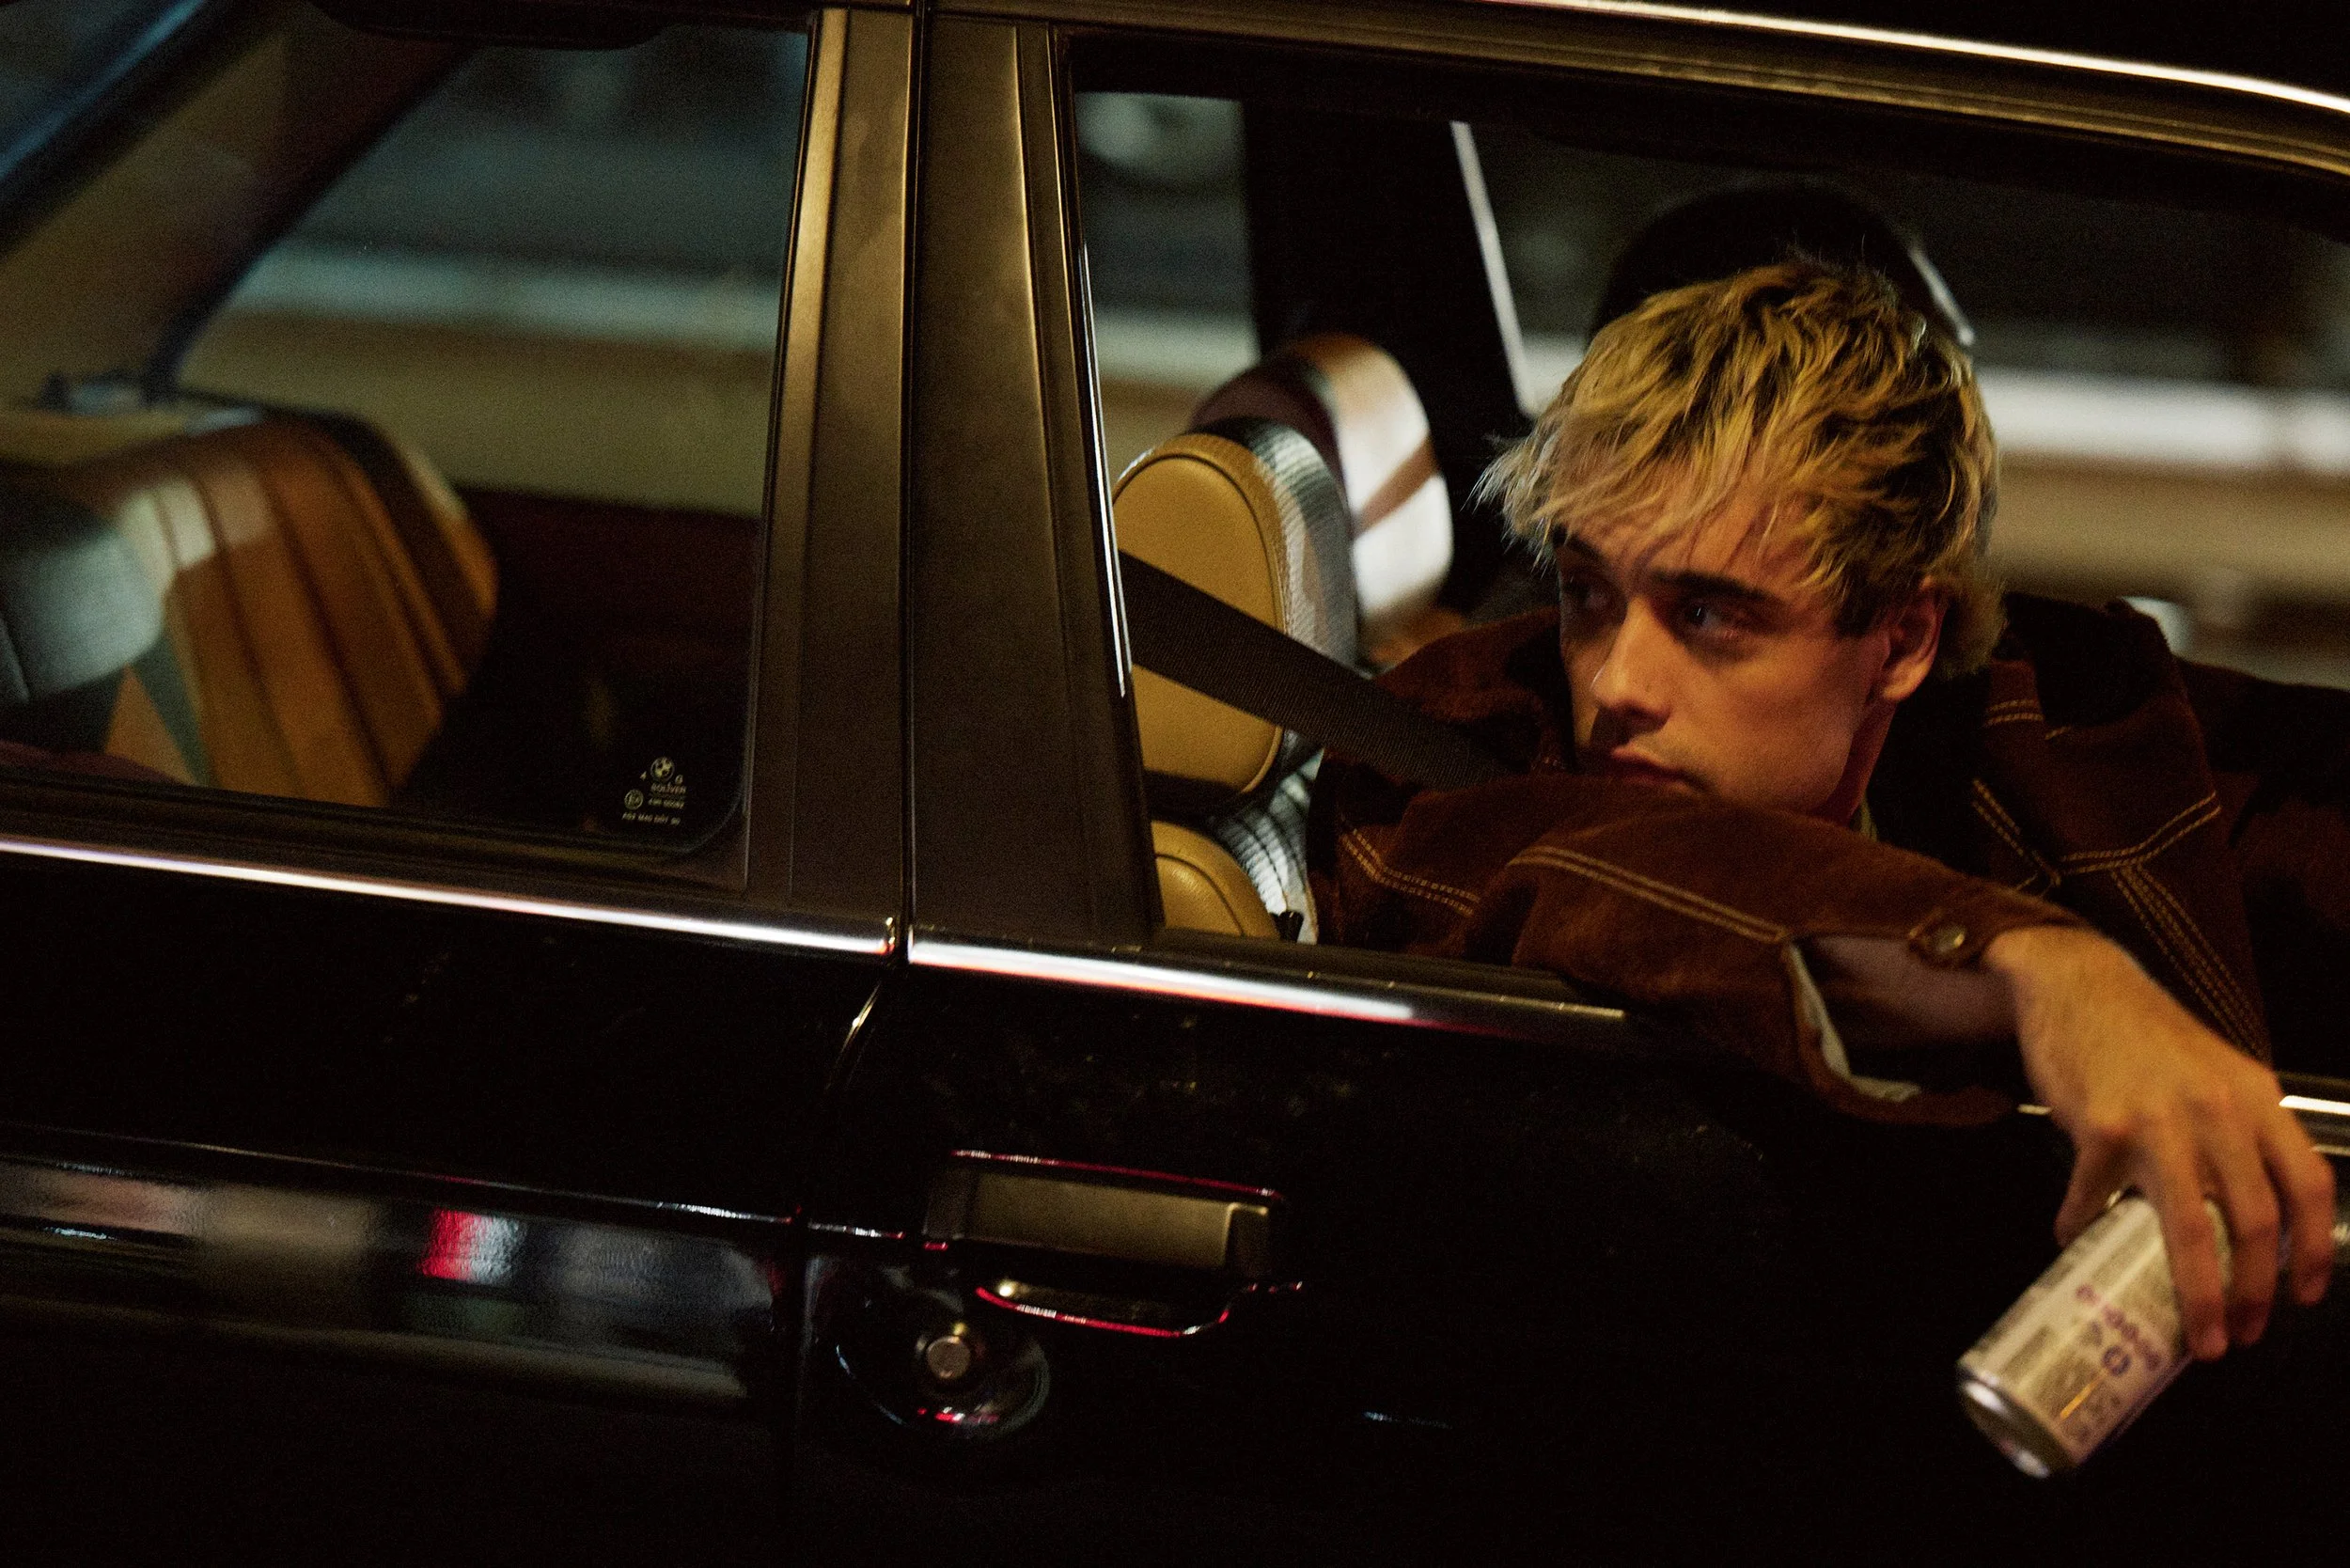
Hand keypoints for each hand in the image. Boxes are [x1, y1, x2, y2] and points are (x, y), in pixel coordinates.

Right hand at [1985, 925, 2334, 1358]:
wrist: (2079, 984)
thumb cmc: (2147, 1039)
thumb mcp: (2216, 1075)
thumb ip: (2236, 1133)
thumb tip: (2242, 1217)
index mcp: (2257, 1099)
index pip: (2310, 1184)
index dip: (2315, 1250)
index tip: (2302, 1297)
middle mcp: (2219, 1109)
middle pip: (2255, 1219)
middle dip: (2254, 1292)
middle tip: (2241, 1335)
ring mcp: (2160, 1118)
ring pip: (2189, 1225)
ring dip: (2198, 1294)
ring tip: (2196, 1335)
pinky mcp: (2102, 1124)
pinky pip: (2096, 1195)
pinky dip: (2082, 1225)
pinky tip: (2073, 1238)